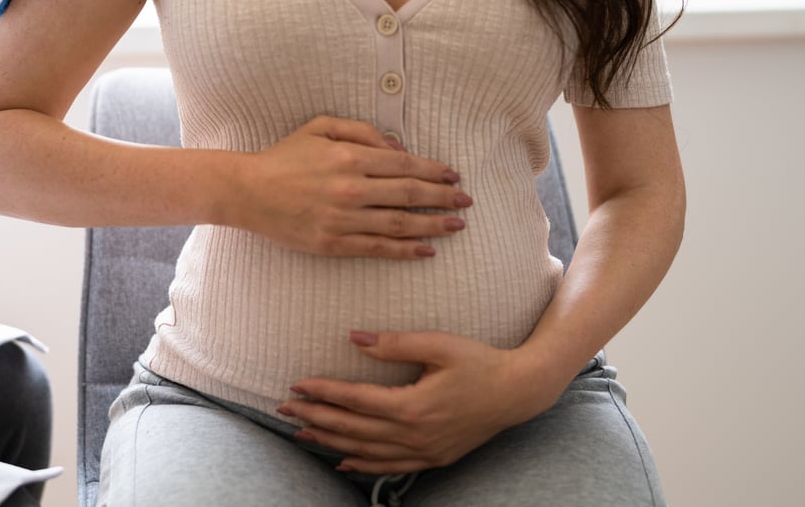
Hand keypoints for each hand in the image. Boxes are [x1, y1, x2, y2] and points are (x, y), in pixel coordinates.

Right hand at [230, 116, 471, 258]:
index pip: (405, 165)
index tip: (453, 175)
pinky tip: (427, 250)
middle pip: (409, 194)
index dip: (434, 170)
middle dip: (443, 197)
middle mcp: (350, 189)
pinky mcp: (333, 243)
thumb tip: (398, 148)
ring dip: (433, 226)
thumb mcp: (320, 127)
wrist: (247, 191)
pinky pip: (377, 248)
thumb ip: (361, 131)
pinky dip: (405, 251)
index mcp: (349, 158)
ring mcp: (342, 219)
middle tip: (466, 201)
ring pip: (399, 224)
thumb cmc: (284, 156)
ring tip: (457, 226)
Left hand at [278, 331, 565, 473]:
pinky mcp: (434, 458)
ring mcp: (424, 451)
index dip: (323, 392)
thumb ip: (395, 343)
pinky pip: (390, 467)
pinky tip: (342, 461)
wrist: (519, 392)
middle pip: (353, 429)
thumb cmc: (480, 361)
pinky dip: (362, 465)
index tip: (297, 384)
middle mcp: (415, 434)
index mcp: (413, 405)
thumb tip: (354, 338)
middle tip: (284, 408)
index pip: (355, 400)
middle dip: (316, 417)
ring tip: (301, 432)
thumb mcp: (439, 344)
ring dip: (331, 442)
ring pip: (366, 452)